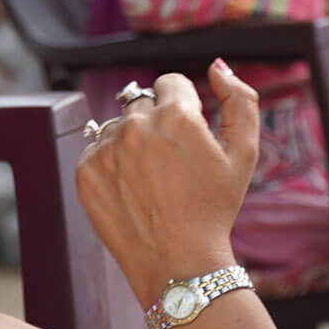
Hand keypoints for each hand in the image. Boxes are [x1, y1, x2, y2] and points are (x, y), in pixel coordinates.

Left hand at [75, 64, 259, 306]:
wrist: (179, 262)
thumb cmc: (215, 208)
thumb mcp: (243, 153)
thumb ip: (240, 100)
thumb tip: (216, 66)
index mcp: (175, 115)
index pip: (169, 83)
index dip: (182, 106)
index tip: (186, 134)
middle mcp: (136, 125)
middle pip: (141, 103)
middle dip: (156, 123)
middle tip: (170, 163)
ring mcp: (106, 148)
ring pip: (118, 127)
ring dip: (131, 143)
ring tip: (150, 180)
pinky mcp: (85, 171)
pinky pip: (97, 150)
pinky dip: (111, 165)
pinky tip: (131, 191)